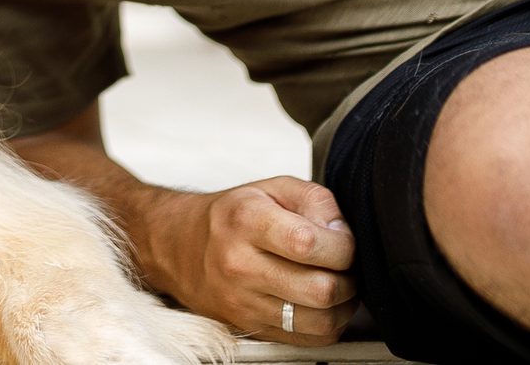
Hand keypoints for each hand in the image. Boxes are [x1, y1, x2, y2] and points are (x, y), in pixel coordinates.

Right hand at [139, 176, 357, 343]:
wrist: (181, 246)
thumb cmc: (232, 216)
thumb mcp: (273, 188)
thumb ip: (317, 201)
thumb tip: (344, 234)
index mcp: (246, 220)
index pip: (309, 243)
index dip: (343, 246)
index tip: (342, 241)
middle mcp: (240, 264)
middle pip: (321, 289)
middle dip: (348, 278)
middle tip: (343, 266)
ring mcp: (243, 301)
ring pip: (321, 321)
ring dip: (342, 306)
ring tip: (334, 284)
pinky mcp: (250, 328)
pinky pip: (309, 340)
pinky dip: (327, 324)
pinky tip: (318, 303)